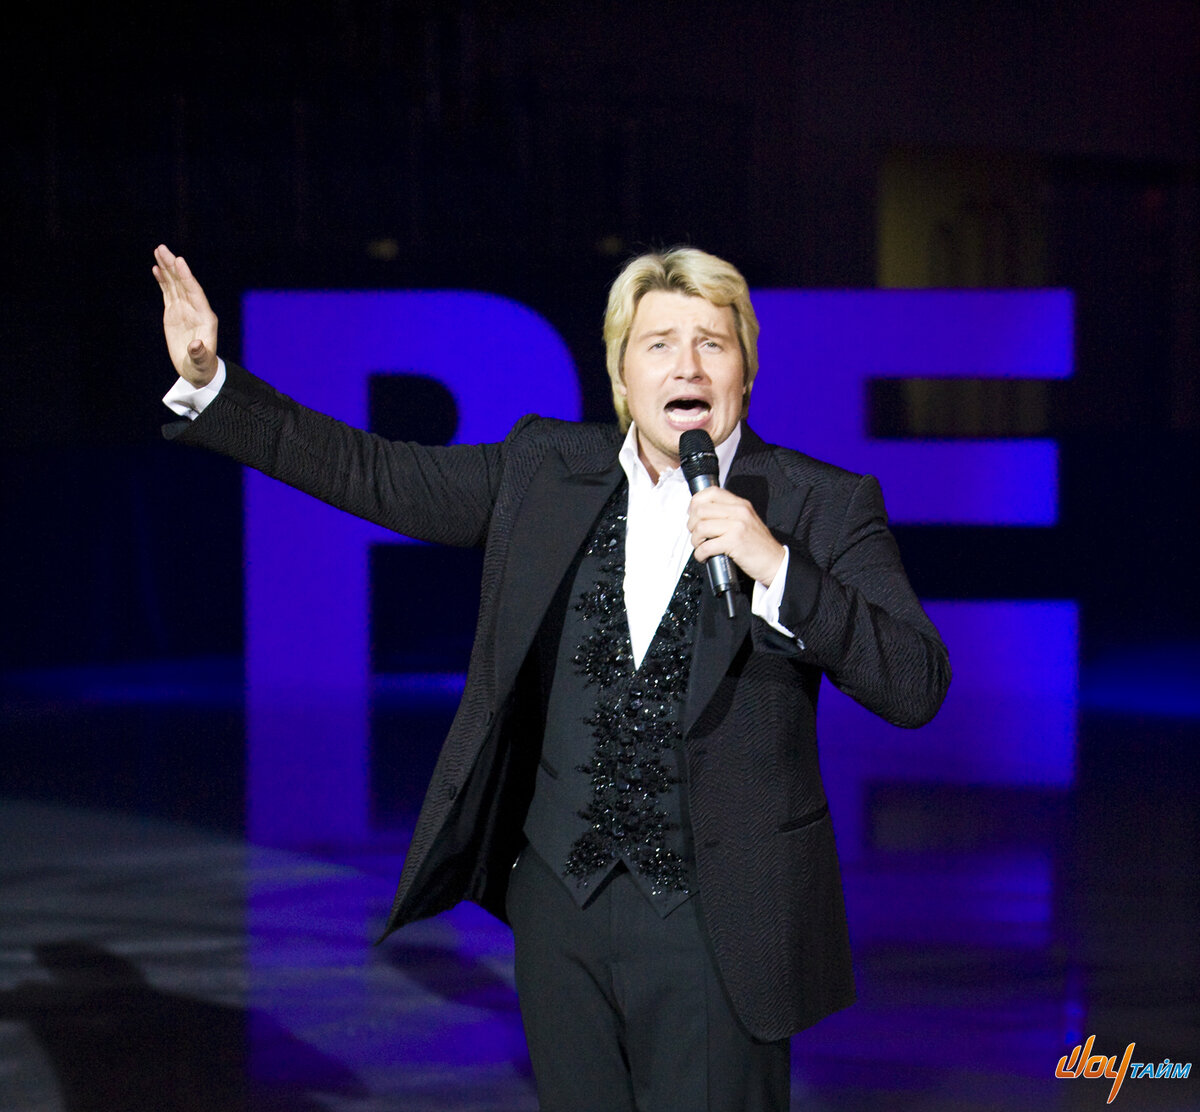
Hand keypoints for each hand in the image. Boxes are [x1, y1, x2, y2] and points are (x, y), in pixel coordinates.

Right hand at [152, 244, 218, 386]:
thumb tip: (196, 345)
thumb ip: (199, 352)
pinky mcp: (175, 312)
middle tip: (162, 248)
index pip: (195, 292)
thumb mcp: (200, 361)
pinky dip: (163, 280)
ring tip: (158, 251)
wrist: (196, 369)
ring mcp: (185, 309)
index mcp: (205, 317)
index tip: (179, 261)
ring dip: (167, 268)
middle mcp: (196, 308)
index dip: (187, 277)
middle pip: (184, 283)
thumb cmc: (201, 366)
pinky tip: (156, 268)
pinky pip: (169, 292)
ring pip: (175, 284)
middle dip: (173, 266)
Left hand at [687, 487, 786, 586]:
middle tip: (695, 534)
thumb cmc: (759, 546)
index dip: (696, 502)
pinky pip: (706, 546)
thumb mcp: (746, 521)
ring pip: (701, 527)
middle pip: (701, 510)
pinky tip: (704, 557)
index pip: (711, 492)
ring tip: (700, 546)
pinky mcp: (735, 542)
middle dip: (692, 524)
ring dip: (695, 540)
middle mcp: (739, 512)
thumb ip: (728, 514)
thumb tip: (702, 514)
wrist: (775, 562)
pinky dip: (700, 554)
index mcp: (740, 504)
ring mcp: (737, 526)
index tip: (693, 514)